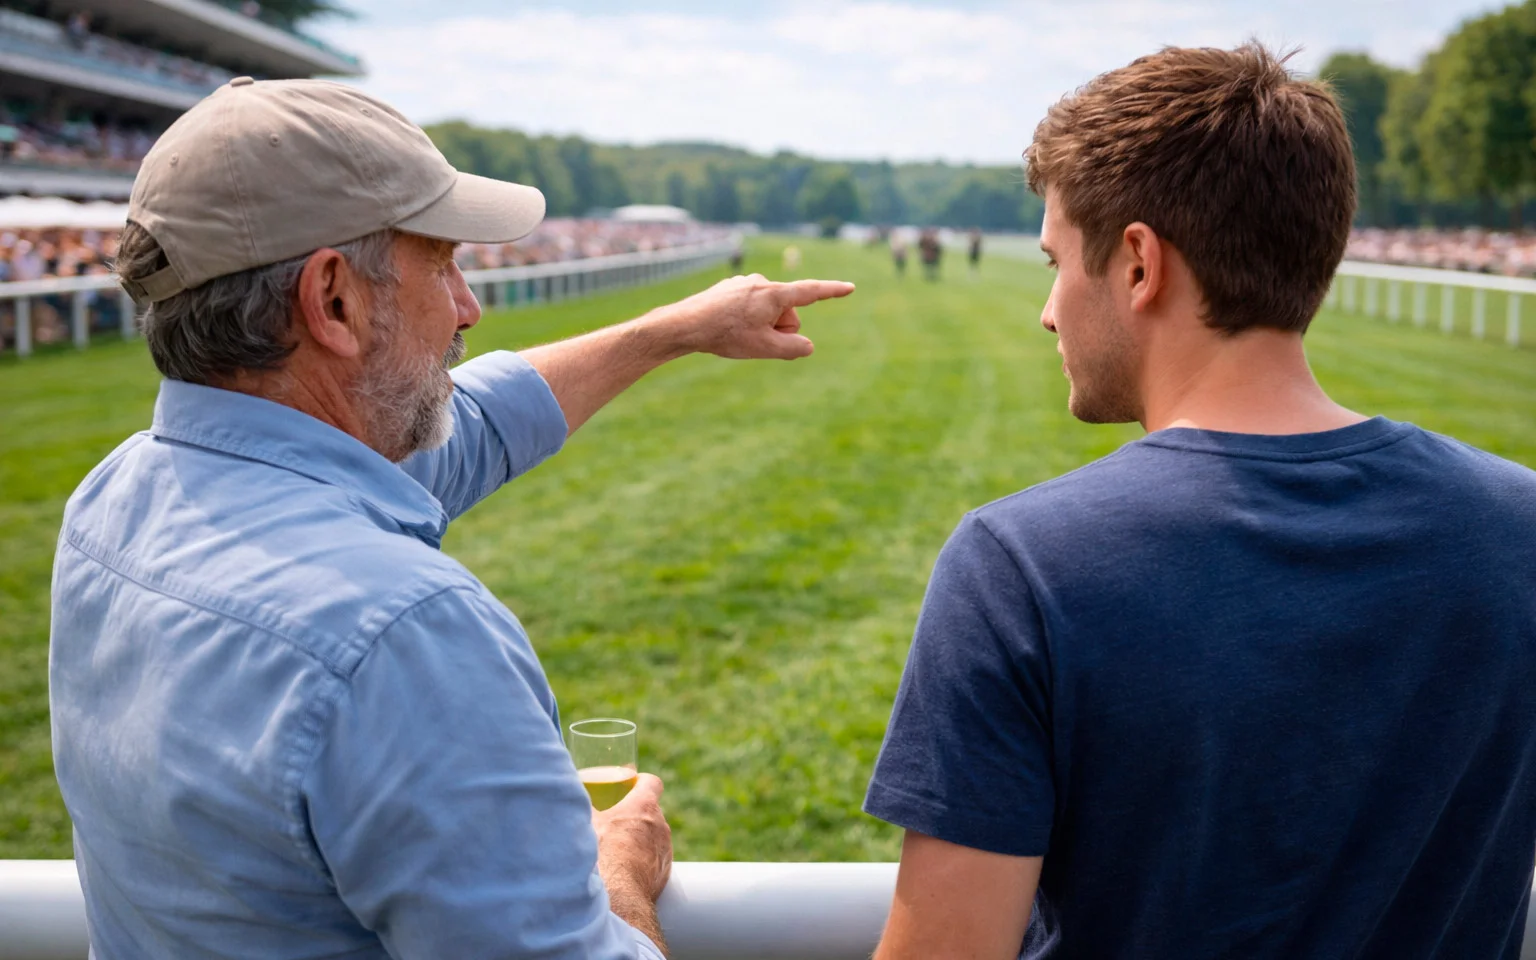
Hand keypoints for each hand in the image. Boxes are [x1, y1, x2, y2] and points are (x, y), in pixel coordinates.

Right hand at [592, 773, 672, 903]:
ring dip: (639, 838)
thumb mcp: (587, 824)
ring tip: (618, 848)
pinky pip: (654, 858)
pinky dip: (643, 860)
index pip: (652, 783)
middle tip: (616, 819)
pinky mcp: (664, 871)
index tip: (632, 785)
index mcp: (644, 806)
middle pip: (651, 811)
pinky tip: (624, 869)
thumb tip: (570, 797)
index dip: (641, 782)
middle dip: (635, 813)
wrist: (618, 897)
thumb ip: (582, 807)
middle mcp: (660, 825)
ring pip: (653, 836)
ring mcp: (665, 849)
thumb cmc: (602, 855)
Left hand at [658, 274, 855, 359]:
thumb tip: (806, 346)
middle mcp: (761, 283)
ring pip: (767, 311)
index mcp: (774, 294)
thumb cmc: (725, 335)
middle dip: (778, 328)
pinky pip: (751, 308)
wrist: (684, 325)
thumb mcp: (766, 347)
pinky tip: (727, 326)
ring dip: (761, 325)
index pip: (811, 292)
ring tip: (737, 333)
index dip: (832, 291)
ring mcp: (745, 284)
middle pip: (787, 312)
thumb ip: (794, 348)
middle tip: (756, 339)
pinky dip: (746, 319)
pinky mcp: (731, 289)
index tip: (850, 287)